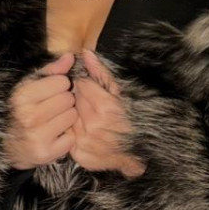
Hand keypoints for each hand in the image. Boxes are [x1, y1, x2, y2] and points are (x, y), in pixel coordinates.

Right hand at [3, 52, 78, 168]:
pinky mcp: (45, 153)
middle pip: (68, 99)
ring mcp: (36, 136)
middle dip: (64, 101)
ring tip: (54, 121)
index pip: (61, 81)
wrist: (7, 146)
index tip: (51, 92)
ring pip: (72, 116)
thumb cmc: (20, 111)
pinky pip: (71, 138)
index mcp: (21, 96)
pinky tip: (55, 135)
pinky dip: (66, 137)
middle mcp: (27, 116)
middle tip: (53, 108)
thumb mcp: (29, 87)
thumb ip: (51, 71)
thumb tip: (70, 56)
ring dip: (67, 118)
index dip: (59, 85)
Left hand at [70, 50, 146, 178]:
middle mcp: (93, 126)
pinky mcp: (80, 156)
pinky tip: (87, 132)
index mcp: (105, 108)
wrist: (140, 151)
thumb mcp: (120, 91)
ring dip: (76, 115)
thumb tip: (85, 53)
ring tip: (89, 117)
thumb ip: (101, 72)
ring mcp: (86, 143)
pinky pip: (68, 136)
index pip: (81, 85)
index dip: (86, 85)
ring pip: (68, 118)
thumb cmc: (132, 117)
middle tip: (92, 104)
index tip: (93, 90)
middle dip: (80, 99)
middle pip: (73, 101)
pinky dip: (75, 132)